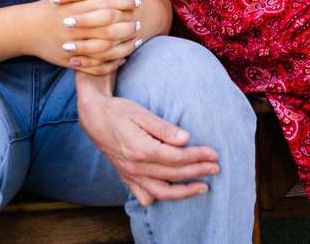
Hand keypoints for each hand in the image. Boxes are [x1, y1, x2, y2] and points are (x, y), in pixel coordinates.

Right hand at [28, 0, 141, 74]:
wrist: (25, 28)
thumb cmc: (51, 8)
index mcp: (75, 7)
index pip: (107, 4)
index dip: (125, 3)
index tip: (137, 2)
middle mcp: (73, 26)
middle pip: (108, 27)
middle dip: (127, 25)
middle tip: (138, 24)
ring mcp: (70, 46)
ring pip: (104, 49)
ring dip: (123, 46)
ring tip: (135, 42)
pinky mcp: (67, 62)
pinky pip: (93, 66)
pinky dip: (109, 65)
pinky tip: (121, 60)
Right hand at [77, 92, 219, 205]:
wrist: (93, 117)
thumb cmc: (118, 111)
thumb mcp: (141, 113)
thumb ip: (164, 128)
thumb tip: (185, 139)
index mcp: (141, 149)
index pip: (177, 158)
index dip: (198, 157)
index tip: (214, 154)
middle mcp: (135, 166)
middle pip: (173, 175)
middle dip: (198, 172)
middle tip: (216, 168)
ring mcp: (130, 174)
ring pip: (161, 192)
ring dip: (184, 192)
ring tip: (203, 187)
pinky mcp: (126, 176)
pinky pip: (144, 194)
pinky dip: (159, 197)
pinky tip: (172, 193)